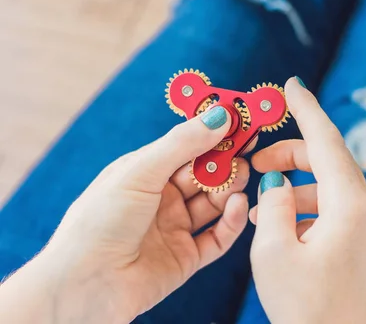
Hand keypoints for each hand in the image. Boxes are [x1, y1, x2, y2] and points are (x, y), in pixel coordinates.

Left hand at [0, 106, 248, 322]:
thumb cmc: (99, 221)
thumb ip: (182, 143)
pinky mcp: (187, 258)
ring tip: (240, 179)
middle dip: (226, 161)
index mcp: (146, 173)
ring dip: (230, 188)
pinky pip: (219, 236)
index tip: (242, 121)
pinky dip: (233, 220)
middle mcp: (162, 199)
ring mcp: (175, 228)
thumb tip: (219, 115)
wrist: (83, 284)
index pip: (187, 146)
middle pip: (205, 174)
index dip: (214, 134)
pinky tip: (238, 206)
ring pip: (216, 203)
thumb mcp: (140, 171)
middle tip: (246, 150)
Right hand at [248, 78, 365, 323]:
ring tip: (260, 207)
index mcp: (350, 205)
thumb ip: (273, 206)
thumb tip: (276, 183)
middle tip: (255, 165)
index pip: (326, 141)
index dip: (306, 109)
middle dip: (290, 156)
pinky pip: (335, 212)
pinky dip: (307, 209)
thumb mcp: (274, 252)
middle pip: (328, 162)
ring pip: (329, 188)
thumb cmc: (306, 309)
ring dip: (294, 188)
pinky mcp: (364, 246)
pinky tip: (281, 227)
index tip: (291, 85)